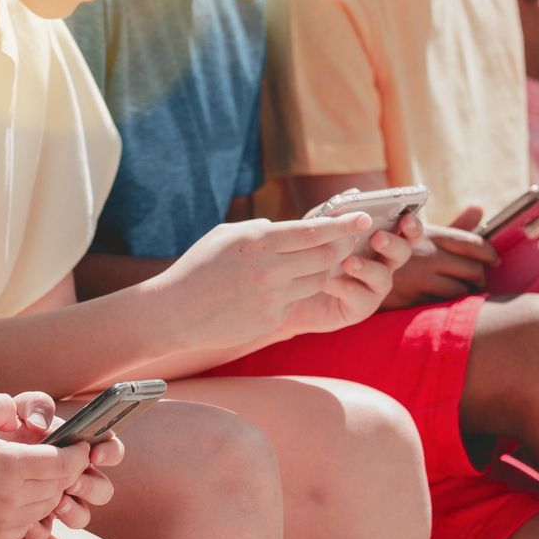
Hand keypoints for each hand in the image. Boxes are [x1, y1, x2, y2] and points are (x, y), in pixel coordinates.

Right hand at [0, 394, 91, 538]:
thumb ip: (10, 406)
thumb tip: (38, 419)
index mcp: (9, 465)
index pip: (63, 464)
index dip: (78, 455)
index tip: (83, 446)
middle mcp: (9, 497)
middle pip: (59, 487)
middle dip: (67, 472)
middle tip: (67, 458)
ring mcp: (2, 520)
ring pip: (47, 507)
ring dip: (52, 490)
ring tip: (45, 473)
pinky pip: (30, 523)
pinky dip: (34, 509)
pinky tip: (24, 493)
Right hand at [158, 214, 370, 349]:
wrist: (174, 313)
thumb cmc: (198, 268)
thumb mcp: (226, 236)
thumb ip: (260, 230)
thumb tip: (291, 228)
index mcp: (258, 241)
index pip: (314, 231)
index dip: (343, 225)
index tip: (364, 218)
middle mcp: (269, 269)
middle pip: (326, 257)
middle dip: (343, 247)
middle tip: (351, 240)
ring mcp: (271, 297)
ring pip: (316, 281)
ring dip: (321, 271)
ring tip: (311, 263)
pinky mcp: (269, 320)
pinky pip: (295, 302)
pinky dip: (293, 293)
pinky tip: (272, 291)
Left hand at [286, 211, 418, 333]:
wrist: (288, 289)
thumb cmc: (310, 253)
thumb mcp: (319, 229)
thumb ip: (336, 212)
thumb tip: (355, 192)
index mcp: (379, 241)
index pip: (405, 232)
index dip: (412, 226)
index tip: (407, 218)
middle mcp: (382, 264)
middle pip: (402, 253)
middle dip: (394, 244)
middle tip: (378, 238)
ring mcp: (373, 288)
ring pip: (384, 278)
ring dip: (368, 268)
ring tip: (348, 262)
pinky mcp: (360, 309)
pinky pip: (361, 299)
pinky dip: (346, 288)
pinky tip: (328, 282)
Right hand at [383, 207, 499, 307]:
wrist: (347, 266)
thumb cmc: (387, 244)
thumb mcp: (416, 229)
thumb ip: (450, 224)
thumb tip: (480, 207)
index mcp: (430, 234)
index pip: (472, 243)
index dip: (489, 254)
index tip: (494, 259)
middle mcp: (428, 256)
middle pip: (472, 270)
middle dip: (480, 277)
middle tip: (479, 280)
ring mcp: (419, 279)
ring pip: (459, 291)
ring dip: (467, 293)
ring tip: (466, 293)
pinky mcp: (410, 299)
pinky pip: (440, 305)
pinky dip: (449, 306)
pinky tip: (448, 304)